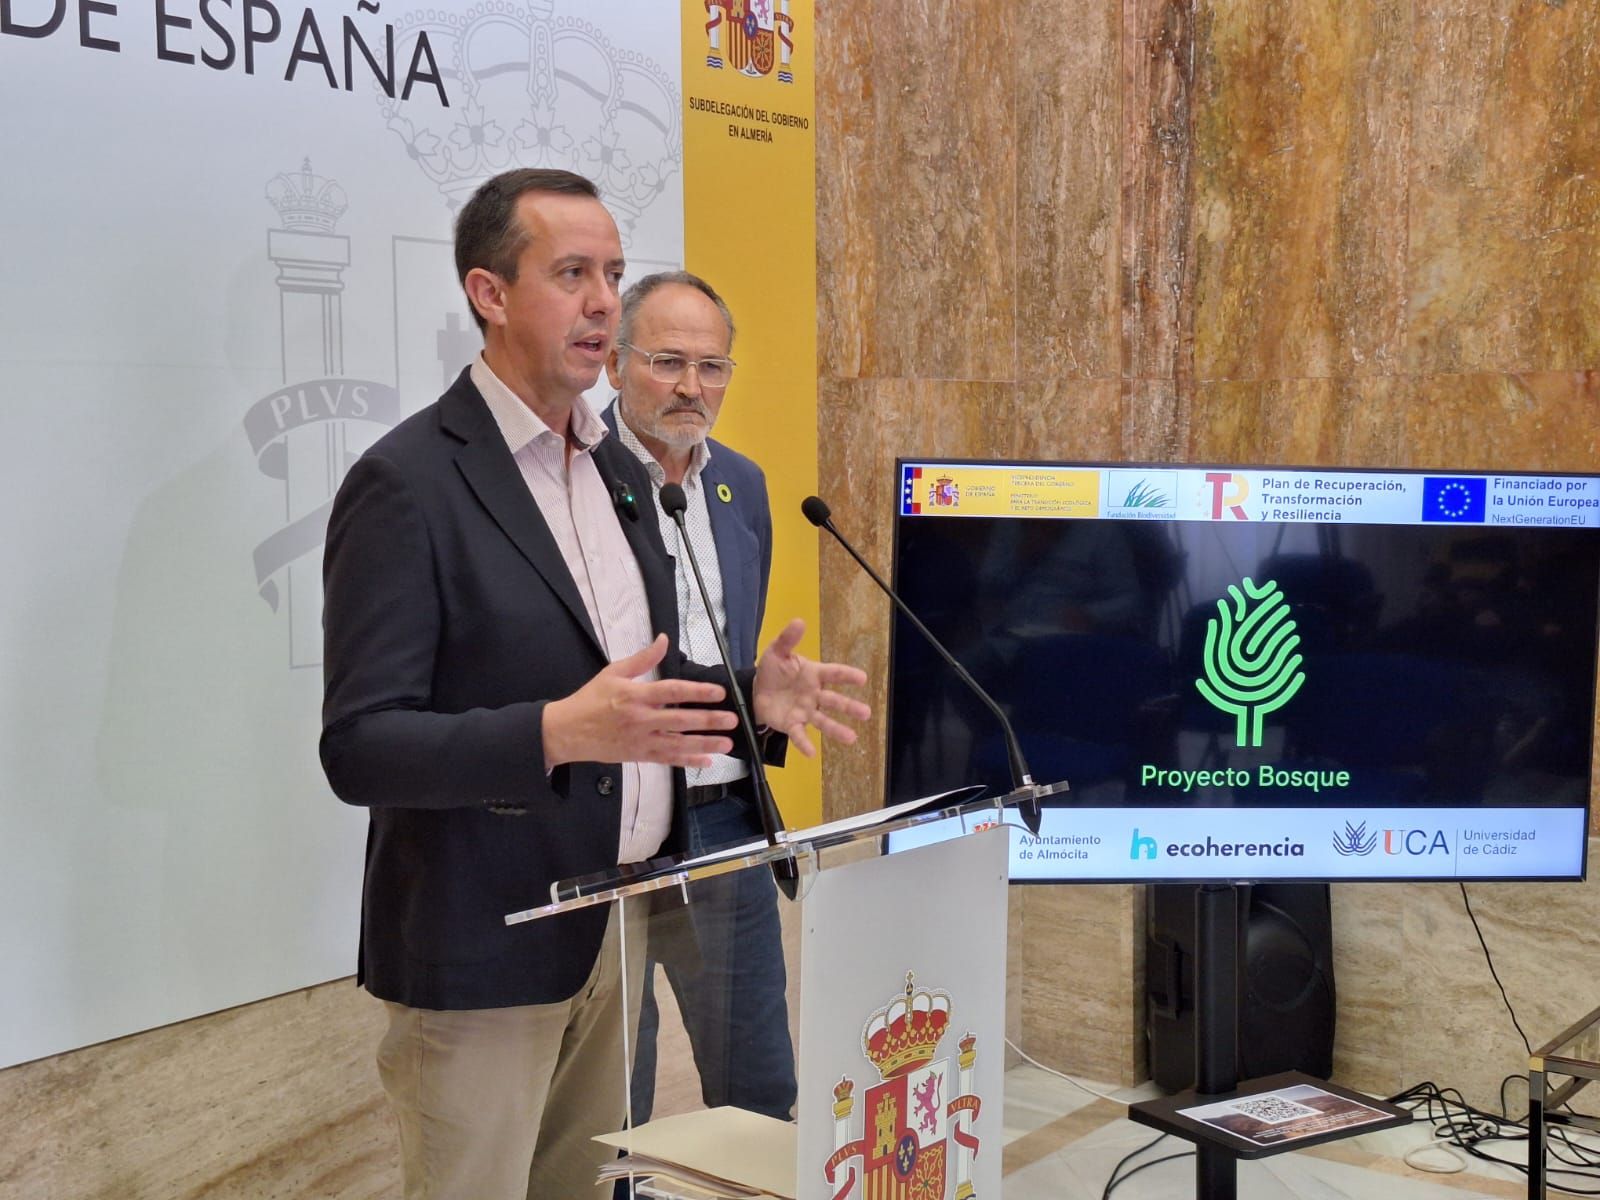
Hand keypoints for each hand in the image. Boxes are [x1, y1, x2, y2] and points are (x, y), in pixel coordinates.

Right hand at [543, 635, 737, 769]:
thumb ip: (642, 659)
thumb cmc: (590, 700)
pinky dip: (687, 761)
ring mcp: (641, 740)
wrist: (567, 731)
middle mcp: (641, 719)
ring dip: (704, 744)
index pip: (671, 692)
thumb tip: (664, 640)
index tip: (718, 692)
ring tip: (727, 742)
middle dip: (709, 720)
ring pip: (678, 744)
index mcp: (635, 695)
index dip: (697, 692)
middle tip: (732, 719)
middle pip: (680, 720)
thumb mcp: (613, 672)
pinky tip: (706, 761)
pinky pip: (667, 760)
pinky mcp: (639, 755)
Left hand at [752, 619, 870, 757]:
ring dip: (837, 729)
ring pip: (823, 721)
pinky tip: (811, 753)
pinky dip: (805, 743)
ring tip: (851, 738)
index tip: (862, 678)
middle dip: (850, 707)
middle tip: (866, 713)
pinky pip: (799, 734)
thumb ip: (788, 638)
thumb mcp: (777, 651)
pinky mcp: (792, 724)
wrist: (755, 690)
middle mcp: (814, 695)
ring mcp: (804, 711)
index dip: (847, 675)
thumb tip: (799, 621)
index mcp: (814, 674)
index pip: (833, 673)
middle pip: (834, 701)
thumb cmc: (772, 670)